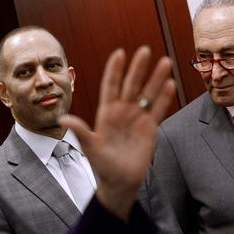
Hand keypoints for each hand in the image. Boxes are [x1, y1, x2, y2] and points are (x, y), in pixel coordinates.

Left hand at [59, 46, 174, 219]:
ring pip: (148, 94)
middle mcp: (122, 112)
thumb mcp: (90, 148)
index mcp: (106, 114)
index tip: (120, 53)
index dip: (115, 71)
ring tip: (165, 62)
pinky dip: (164, 98)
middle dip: (138, 68)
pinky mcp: (150, 129)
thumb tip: (63, 119)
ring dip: (156, 79)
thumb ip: (80, 132)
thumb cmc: (102, 166)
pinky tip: (170, 84)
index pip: (110, 87)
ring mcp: (137, 119)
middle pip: (131, 85)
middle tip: (145, 50)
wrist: (119, 183)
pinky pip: (158, 110)